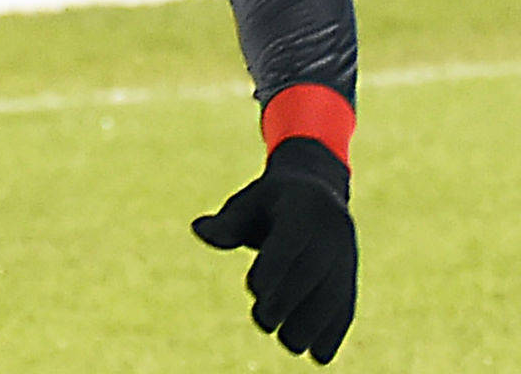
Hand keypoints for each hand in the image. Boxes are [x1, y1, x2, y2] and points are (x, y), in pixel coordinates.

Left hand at [192, 138, 356, 363]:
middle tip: (263, 322)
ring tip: (289, 343)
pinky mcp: (350, 279)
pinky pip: (347, 306)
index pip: (291, 241)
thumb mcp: (247, 204)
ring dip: (314, 324)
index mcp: (303, 209)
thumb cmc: (270, 203)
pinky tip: (319, 356)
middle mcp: (330, 233)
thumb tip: (199, 229)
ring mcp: (345, 257)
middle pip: (314, 271)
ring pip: (335, 293)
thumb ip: (227, 223)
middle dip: (289, 300)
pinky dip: (335, 332)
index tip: (254, 290)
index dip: (275, 267)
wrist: (317, 193)